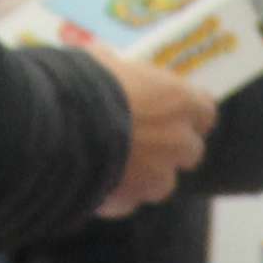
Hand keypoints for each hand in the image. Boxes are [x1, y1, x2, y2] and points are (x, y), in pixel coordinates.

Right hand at [93, 55, 218, 217]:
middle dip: (170, 148)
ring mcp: (158, 175)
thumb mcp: (103, 61)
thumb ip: (118, 71)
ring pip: (162, 182)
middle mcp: (178, 141)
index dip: (189, 114)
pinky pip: (129, 202)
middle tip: (142, 140)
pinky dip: (116, 197)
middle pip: (189, 150)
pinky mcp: (132, 200)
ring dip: (145, 176)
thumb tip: (107, 61)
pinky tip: (94, 187)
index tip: (174, 113)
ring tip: (115, 166)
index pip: (205, 111)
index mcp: (178, 101)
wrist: (57, 126)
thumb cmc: (83, 83)